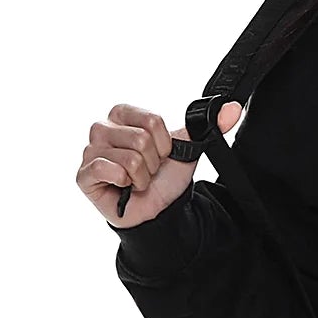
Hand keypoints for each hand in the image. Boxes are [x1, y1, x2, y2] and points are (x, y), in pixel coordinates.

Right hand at [78, 102, 240, 226]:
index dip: (165, 143)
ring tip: (136, 181)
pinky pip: (107, 169)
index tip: (162, 154)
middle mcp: (102, 128)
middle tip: (148, 171)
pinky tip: (122, 187)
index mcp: (122, 114)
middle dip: (153, 162)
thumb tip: (234, 107)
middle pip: (140, 138)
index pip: (152, 120)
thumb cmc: (164, 177)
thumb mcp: (187, 148)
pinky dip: (123, 182)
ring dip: (142, 176)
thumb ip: (207, 125)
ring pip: (130, 157)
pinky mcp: (83, 174)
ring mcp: (90, 151)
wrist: (158, 210)